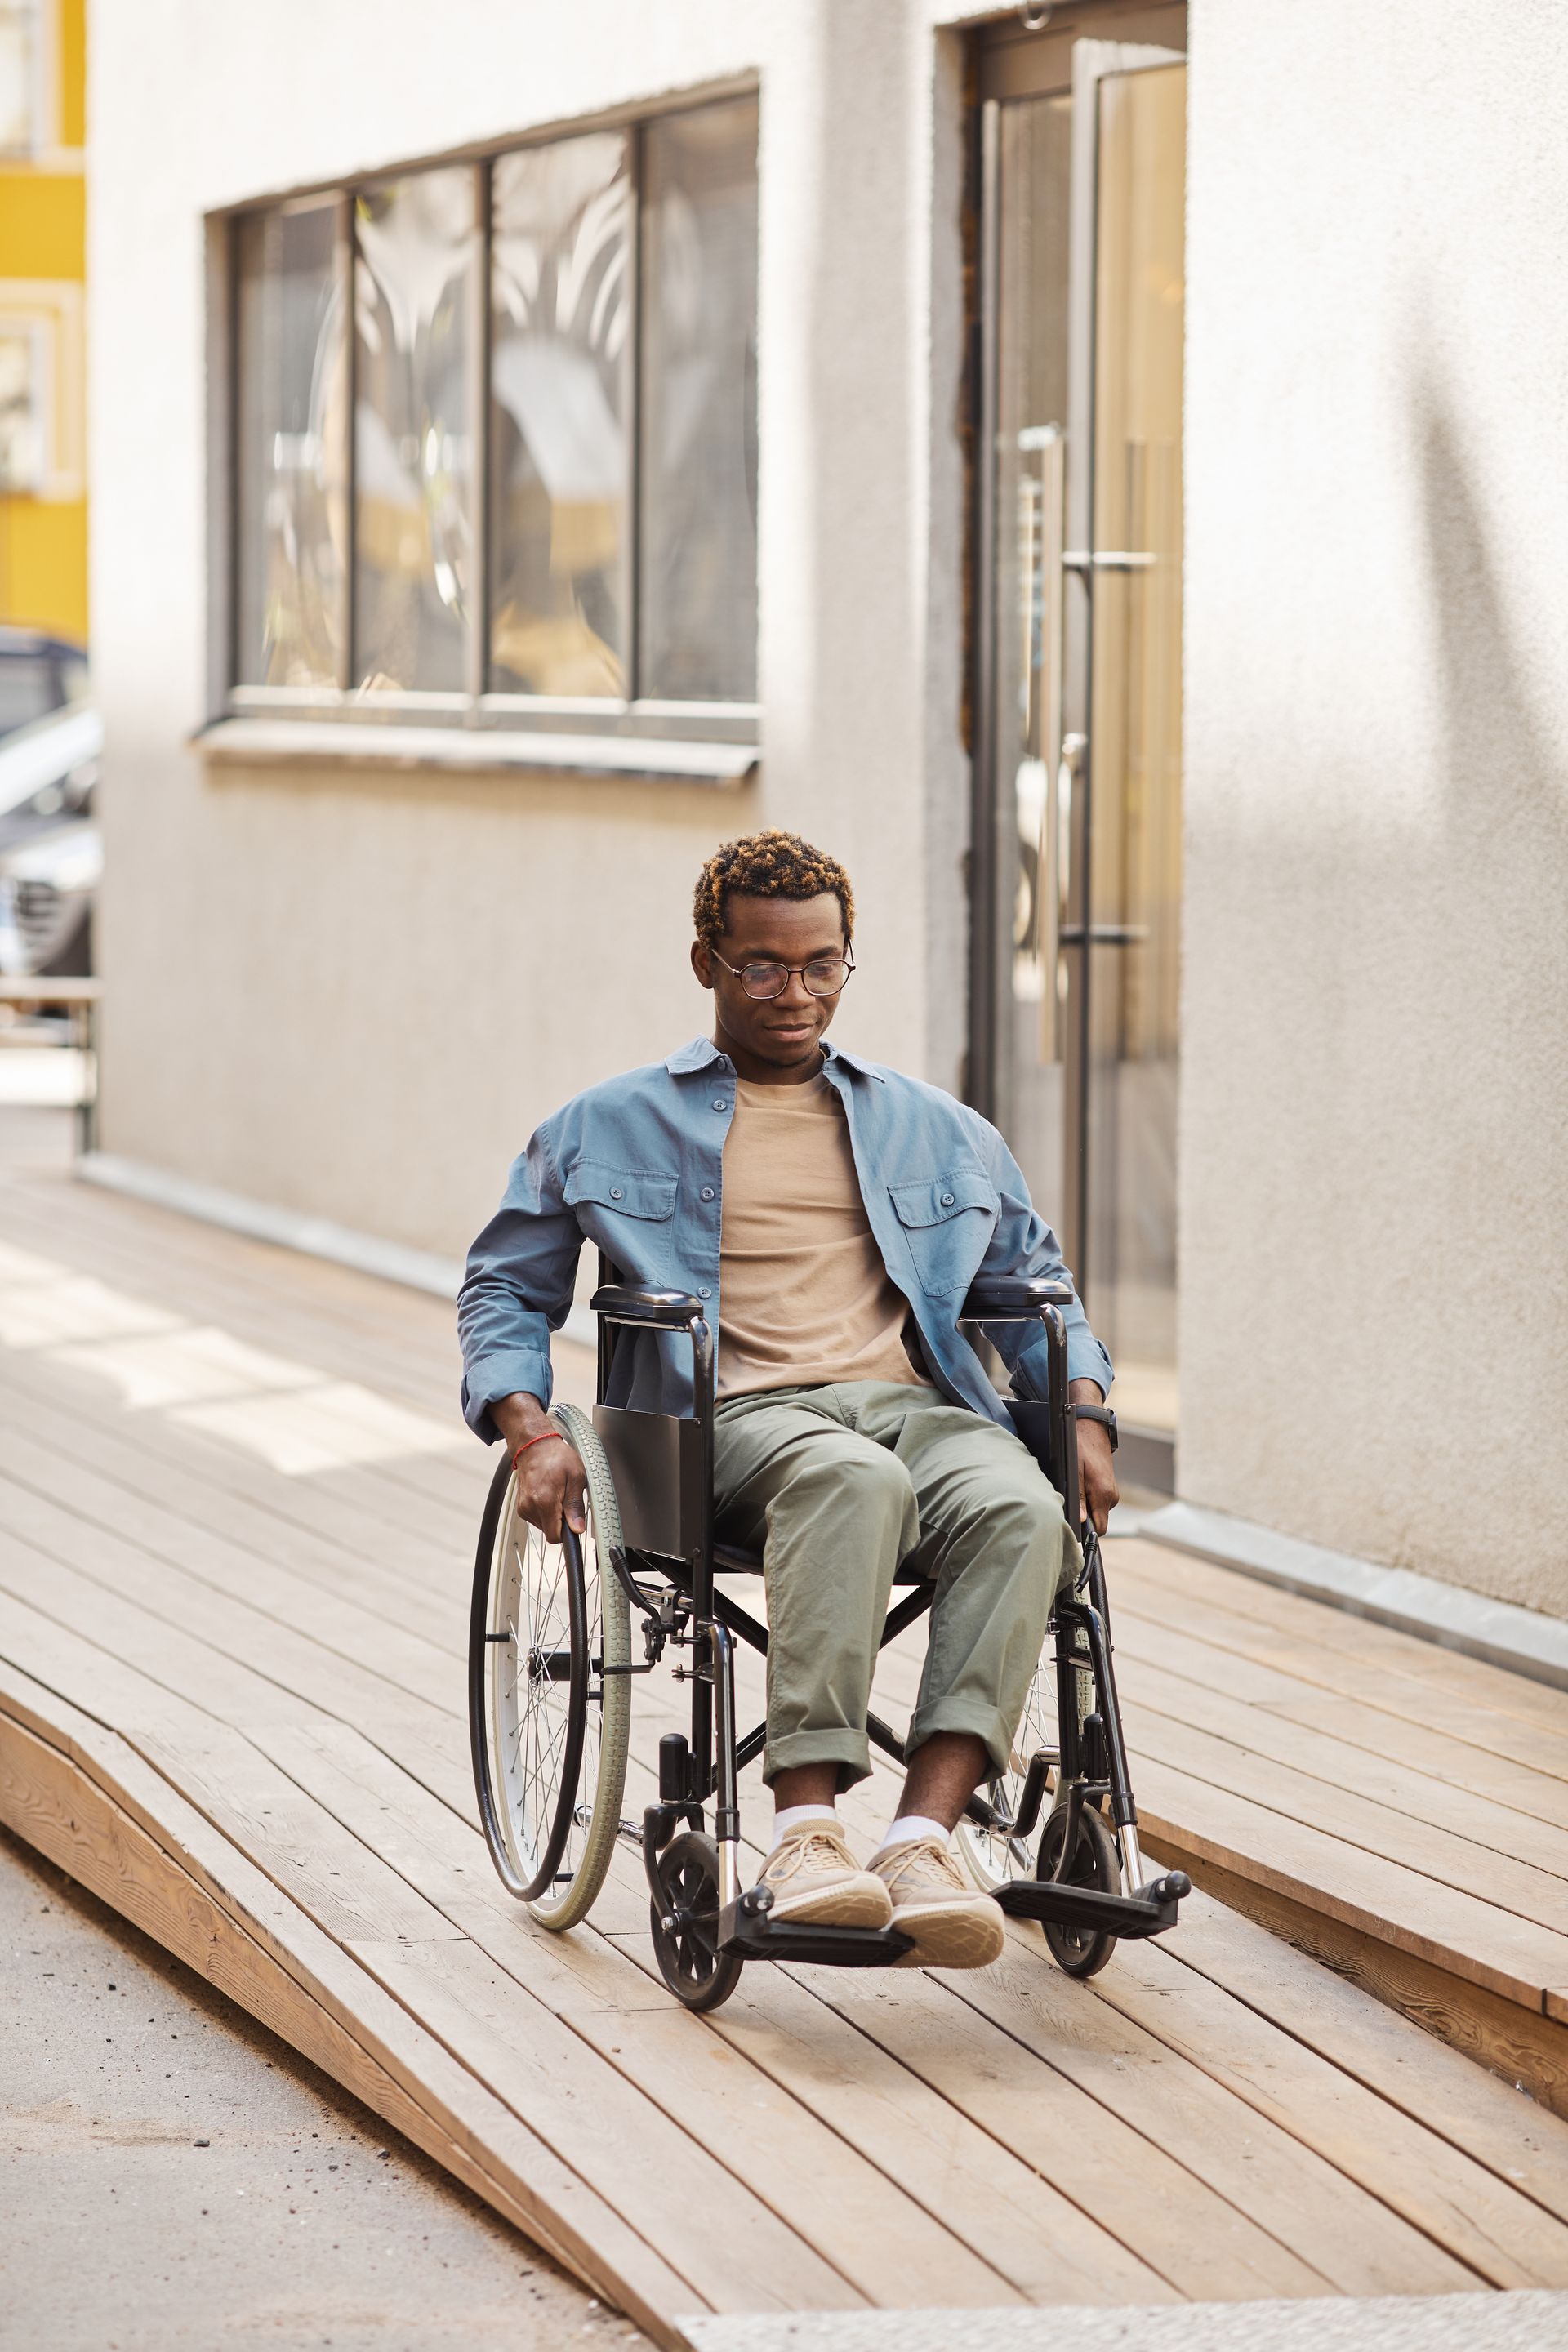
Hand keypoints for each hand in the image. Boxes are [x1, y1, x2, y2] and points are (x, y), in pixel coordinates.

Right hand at [491, 1392, 586, 1544]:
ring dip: (553, 1516)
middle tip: (566, 1499)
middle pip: (550, 1531)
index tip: (573, 1522)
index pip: (555, 1537)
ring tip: (557, 1493)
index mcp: (545, 1501)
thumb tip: (577, 1528)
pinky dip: (545, 1511)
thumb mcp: (576, 1477)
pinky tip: (549, 1494)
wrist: (534, 1446)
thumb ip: (576, 1505)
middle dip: (561, 1521)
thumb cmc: (556, 1457)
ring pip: (544, 1526)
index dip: (567, 1532)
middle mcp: (531, 1507)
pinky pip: (537, 1519)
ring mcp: (524, 1508)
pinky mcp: (521, 1507)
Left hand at [1070, 1378, 1118, 1534]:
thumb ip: (1079, 1498)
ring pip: (1096, 1510)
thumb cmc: (1080, 1445)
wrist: (1090, 1425)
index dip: (1086, 1532)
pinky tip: (1078, 1483)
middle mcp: (1111, 1495)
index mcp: (1104, 1494)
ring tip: (1071, 1488)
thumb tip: (1079, 1521)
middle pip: (1097, 1520)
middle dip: (1083, 1517)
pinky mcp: (1108, 1485)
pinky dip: (1087, 1496)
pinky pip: (1097, 1499)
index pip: (1099, 1529)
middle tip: (1065, 1503)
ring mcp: (1111, 1490)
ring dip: (1084, 1505)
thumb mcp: (1074, 1471)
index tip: (1071, 1527)